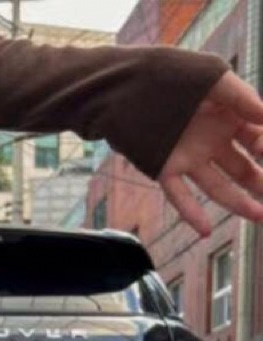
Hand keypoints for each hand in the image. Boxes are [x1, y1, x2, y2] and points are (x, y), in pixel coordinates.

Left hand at [158, 69, 262, 234]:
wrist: (127, 82)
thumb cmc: (173, 73)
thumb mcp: (212, 77)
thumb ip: (240, 96)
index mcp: (229, 118)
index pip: (258, 139)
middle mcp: (212, 141)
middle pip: (243, 168)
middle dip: (261, 181)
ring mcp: (190, 157)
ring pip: (218, 186)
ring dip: (238, 203)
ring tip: (259, 215)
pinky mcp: (165, 169)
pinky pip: (180, 196)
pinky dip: (192, 214)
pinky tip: (205, 231)